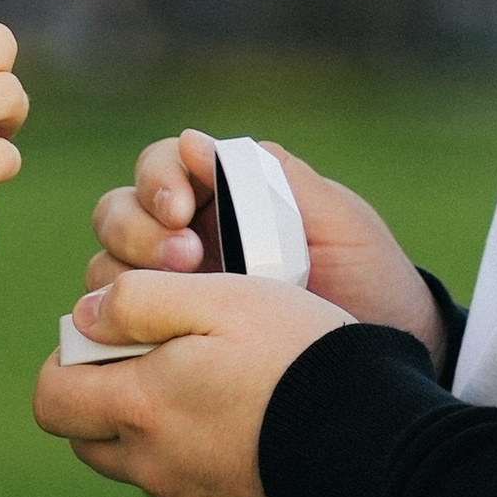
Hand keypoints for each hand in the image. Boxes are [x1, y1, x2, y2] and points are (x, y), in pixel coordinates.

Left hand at [31, 269, 349, 496]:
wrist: (379, 446)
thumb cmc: (299, 358)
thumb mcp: (222, 298)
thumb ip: (141, 300)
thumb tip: (83, 316)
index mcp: (141, 410)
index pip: (51, 399)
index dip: (68, 361)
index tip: (113, 334)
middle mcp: (156, 468)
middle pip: (87, 436)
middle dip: (102, 395)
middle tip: (159, 356)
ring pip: (139, 464)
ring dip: (152, 427)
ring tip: (210, 387)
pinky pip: (190, 488)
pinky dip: (199, 457)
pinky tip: (249, 424)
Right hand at [85, 130, 439, 349]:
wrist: (389, 354)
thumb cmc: (369, 276)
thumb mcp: (337, 219)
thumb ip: (275, 176)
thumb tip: (191, 142)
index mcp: (221, 196)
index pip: (160, 168)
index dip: (158, 181)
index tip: (181, 208)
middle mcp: (185, 238)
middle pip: (117, 213)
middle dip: (137, 229)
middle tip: (183, 257)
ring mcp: (173, 293)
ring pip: (107, 267)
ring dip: (125, 275)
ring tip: (177, 297)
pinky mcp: (169, 342)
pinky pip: (119, 329)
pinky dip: (119, 326)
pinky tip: (152, 337)